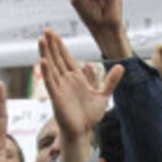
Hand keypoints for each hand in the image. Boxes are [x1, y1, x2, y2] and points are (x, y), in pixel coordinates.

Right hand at [39, 28, 123, 161]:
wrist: (83, 132)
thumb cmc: (90, 116)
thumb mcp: (103, 95)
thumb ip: (110, 81)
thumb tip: (121, 66)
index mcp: (76, 79)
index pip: (66, 58)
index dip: (60, 46)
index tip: (54, 34)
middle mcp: (66, 81)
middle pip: (57, 59)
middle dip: (52, 45)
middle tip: (46, 30)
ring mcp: (60, 88)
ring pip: (51, 67)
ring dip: (46, 53)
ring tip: (41, 40)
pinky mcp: (56, 97)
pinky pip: (50, 82)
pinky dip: (46, 72)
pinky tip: (43, 60)